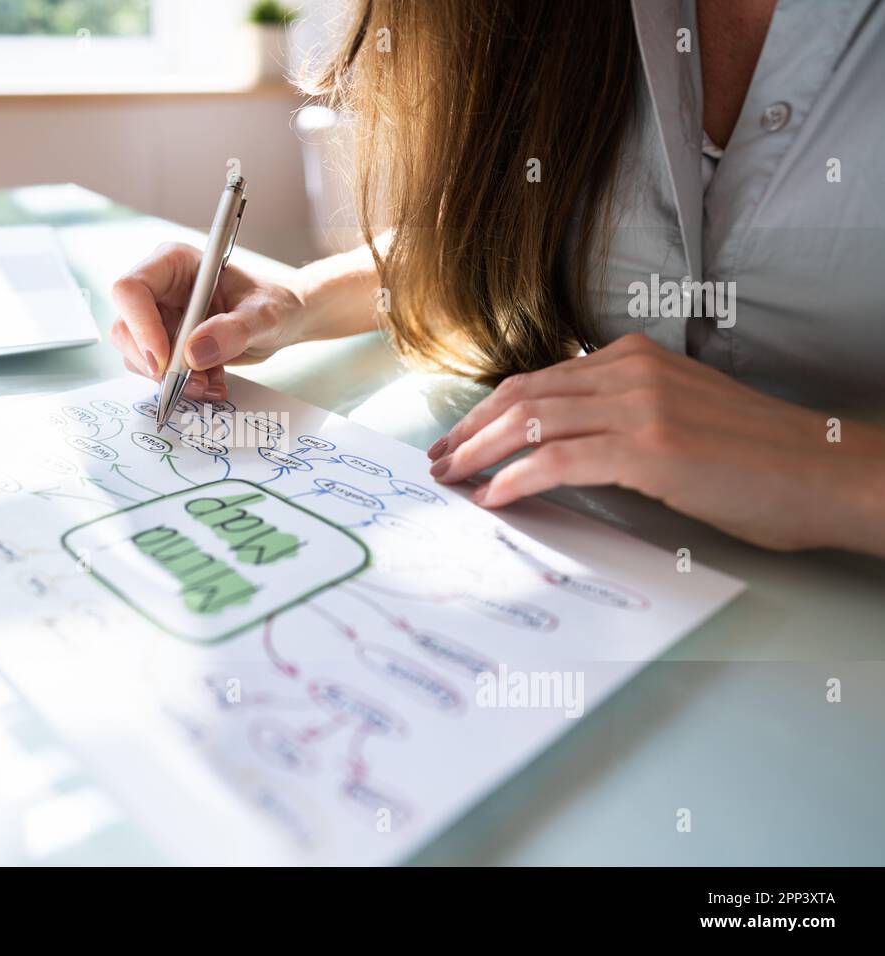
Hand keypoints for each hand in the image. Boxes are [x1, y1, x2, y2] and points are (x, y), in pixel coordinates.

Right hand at [110, 243, 304, 402]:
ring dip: (170, 379)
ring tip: (210, 382)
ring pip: (137, 355)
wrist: (282, 322)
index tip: (164, 361)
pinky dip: (180, 385)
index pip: (131, 290)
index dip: (140, 327)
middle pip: (125, 328)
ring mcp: (159, 318)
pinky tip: (211, 381)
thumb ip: (232, 331)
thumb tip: (193, 353)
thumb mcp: (263, 316)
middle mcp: (160, 289)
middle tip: (192, 381)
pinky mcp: (166, 344)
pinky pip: (157, 371)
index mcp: (174, 263)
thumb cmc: (273, 305)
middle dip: (156, 363)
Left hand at [426, 333, 884, 553]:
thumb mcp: (681, 413)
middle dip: (469, 430)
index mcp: (635, 357)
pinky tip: (493, 497)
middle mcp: (631, 370)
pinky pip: (558, 458)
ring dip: (479, 453)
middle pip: (522, 394)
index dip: (487, 410)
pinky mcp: (650, 447)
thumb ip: (623, 412)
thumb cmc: (758, 457)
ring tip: (452, 480)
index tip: (458, 438)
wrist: (826, 470)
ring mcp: (640, 405)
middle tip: (438, 461)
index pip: (538, 379)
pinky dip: (516, 477)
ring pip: (530, 420)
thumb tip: (561, 441)